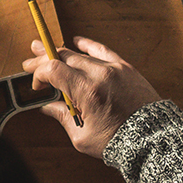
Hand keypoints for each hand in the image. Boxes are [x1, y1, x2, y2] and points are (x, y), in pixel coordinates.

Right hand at [25, 36, 160, 157]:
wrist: (152, 138)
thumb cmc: (120, 140)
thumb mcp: (82, 136)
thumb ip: (62, 117)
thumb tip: (48, 107)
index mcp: (87, 92)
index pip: (53, 69)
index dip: (39, 74)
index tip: (37, 85)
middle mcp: (100, 75)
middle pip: (63, 57)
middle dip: (44, 60)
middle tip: (30, 62)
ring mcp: (114, 69)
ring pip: (80, 54)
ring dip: (61, 52)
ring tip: (46, 49)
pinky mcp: (126, 68)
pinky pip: (103, 50)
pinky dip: (88, 45)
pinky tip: (78, 41)